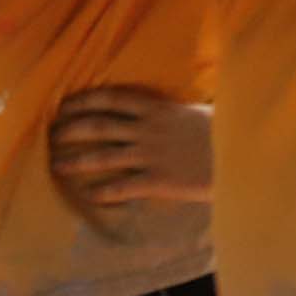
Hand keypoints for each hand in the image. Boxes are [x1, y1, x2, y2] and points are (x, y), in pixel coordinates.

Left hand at [46, 88, 212, 210]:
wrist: (244, 156)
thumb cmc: (225, 133)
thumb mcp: (196, 112)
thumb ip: (172, 112)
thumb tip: (158, 110)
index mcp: (157, 108)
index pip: (110, 99)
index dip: (83, 101)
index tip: (64, 104)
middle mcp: (147, 129)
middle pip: (98, 126)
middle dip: (70, 129)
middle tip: (51, 134)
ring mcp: (151, 155)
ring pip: (103, 156)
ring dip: (76, 160)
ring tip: (56, 165)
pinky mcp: (159, 181)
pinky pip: (123, 186)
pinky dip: (104, 191)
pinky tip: (90, 196)